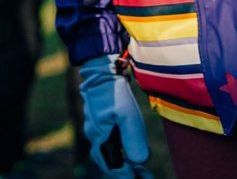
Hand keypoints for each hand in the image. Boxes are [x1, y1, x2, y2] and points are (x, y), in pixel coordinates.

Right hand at [77, 54, 151, 177]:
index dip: (125, 175)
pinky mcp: (100, 120)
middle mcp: (94, 135)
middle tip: (142, 175)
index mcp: (99, 137)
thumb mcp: (127, 116)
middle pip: (107, 162)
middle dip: (123, 171)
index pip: (111, 166)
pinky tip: (129, 148)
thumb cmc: (114, 92)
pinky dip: (119, 151)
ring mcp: (95, 127)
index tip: (140, 176)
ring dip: (122, 162)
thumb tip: (140, 162)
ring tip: (139, 168)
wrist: (101, 69)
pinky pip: (108, 142)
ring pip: (107, 152)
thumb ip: (133, 139)